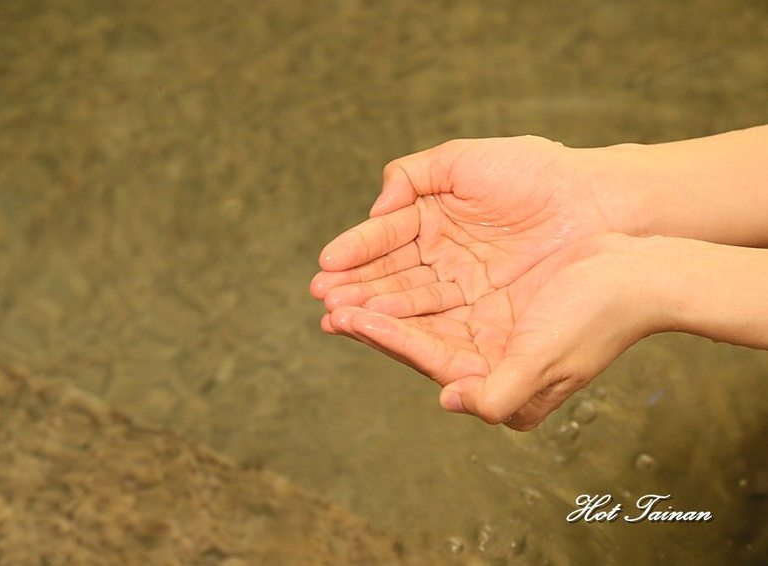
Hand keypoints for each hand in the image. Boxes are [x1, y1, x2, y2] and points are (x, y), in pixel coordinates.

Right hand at [311, 136, 625, 316]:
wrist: (596, 204)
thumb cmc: (535, 173)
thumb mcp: (464, 161)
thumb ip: (411, 177)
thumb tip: (377, 209)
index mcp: (437, 222)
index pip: (388, 241)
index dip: (357, 252)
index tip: (326, 264)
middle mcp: (446, 261)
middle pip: (392, 279)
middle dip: (355, 288)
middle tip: (323, 298)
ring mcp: (466, 293)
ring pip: (410, 305)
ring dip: (372, 312)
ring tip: (338, 316)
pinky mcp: (488, 322)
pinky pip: (441, 326)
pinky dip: (407, 329)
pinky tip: (378, 327)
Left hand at [319, 234, 658, 429]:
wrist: (639, 272)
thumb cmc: (598, 316)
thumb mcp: (548, 359)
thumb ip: (499, 394)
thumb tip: (449, 400)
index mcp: (494, 379)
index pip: (424, 357)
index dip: (381, 337)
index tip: (342, 318)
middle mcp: (485, 357)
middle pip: (414, 336)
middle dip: (368, 317)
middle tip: (324, 300)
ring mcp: (488, 325)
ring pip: (421, 310)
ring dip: (380, 295)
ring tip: (337, 283)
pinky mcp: (492, 295)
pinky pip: (439, 286)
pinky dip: (408, 276)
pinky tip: (380, 264)